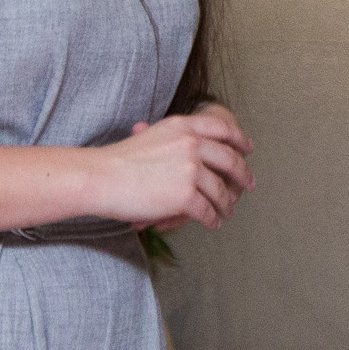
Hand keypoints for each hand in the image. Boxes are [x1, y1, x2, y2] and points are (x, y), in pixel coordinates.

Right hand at [100, 104, 253, 229]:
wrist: (100, 178)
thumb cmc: (118, 161)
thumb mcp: (151, 135)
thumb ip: (176, 138)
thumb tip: (196, 143)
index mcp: (183, 126)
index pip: (222, 128)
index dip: (239, 139)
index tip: (247, 148)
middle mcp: (192, 144)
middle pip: (230, 160)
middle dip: (242, 174)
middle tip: (248, 184)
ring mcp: (191, 170)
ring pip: (221, 191)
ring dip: (226, 204)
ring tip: (226, 211)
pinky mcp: (186, 196)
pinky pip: (208, 211)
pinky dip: (212, 219)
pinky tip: (212, 223)